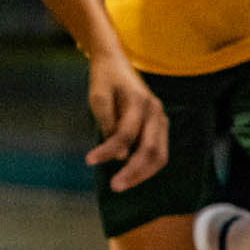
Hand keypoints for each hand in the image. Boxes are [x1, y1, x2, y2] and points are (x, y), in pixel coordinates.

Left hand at [83, 50, 166, 191]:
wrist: (115, 62)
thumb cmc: (104, 79)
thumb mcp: (98, 96)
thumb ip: (108, 123)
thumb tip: (120, 156)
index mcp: (139, 102)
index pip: (125, 134)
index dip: (107, 150)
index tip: (89, 160)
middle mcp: (155, 112)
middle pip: (151, 150)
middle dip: (134, 172)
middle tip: (115, 187)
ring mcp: (160, 119)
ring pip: (160, 155)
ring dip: (142, 173)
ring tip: (121, 184)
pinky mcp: (159, 126)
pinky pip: (158, 151)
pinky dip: (146, 165)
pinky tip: (130, 174)